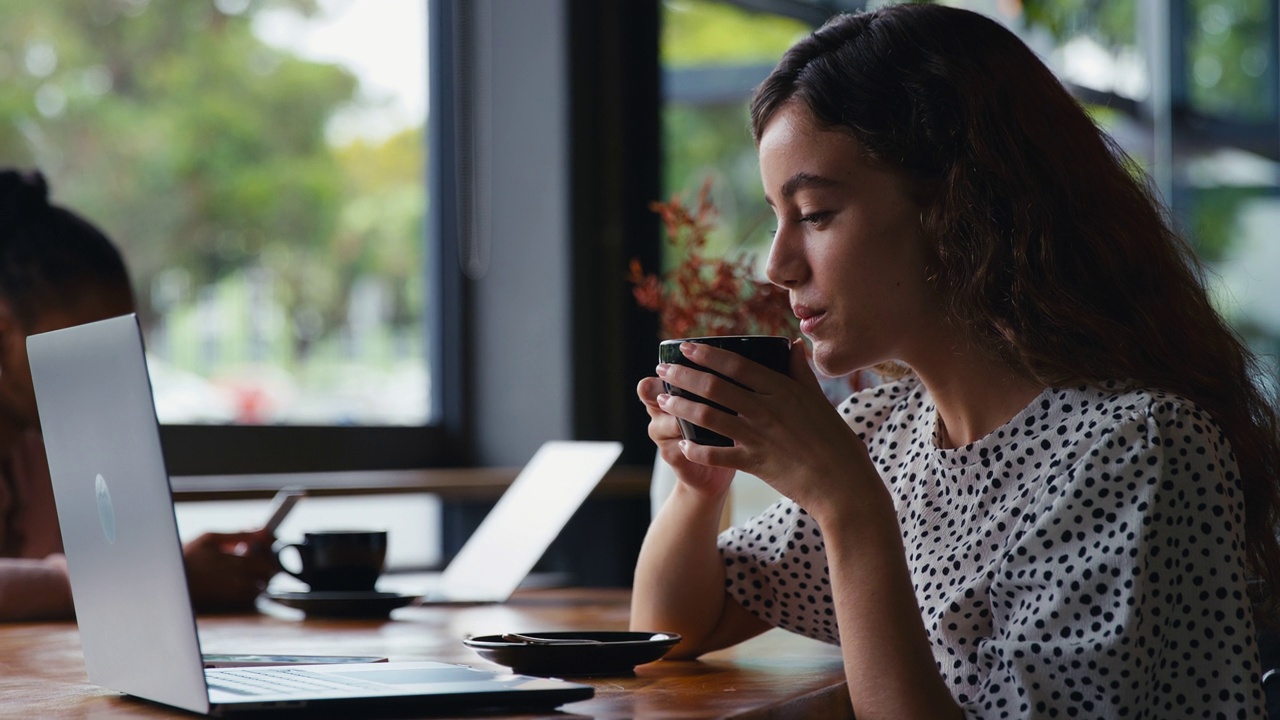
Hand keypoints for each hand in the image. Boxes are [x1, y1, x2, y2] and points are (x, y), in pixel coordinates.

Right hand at [184, 530, 279, 612]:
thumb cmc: (186, 557)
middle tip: (257, 551)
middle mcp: (238, 582)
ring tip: (246, 563)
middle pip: (271, 573)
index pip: (269, 557)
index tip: (267, 541)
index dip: (272, 548)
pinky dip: (251, 585)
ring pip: (263, 586)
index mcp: (235, 563)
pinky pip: (251, 596)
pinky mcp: (229, 604)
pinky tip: (238, 575)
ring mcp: (234, 595)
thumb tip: (261, 532)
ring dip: (260, 574)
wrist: (167, 583)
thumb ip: (239, 535)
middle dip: (268, 560)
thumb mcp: (210, 539)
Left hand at [654, 340, 878, 518]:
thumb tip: (793, 344)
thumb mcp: (819, 400)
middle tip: (664, 371)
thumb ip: (800, 372)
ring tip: (664, 400)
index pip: (737, 365)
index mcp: (782, 390)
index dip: (708, 354)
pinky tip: (682, 443)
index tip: (685, 347)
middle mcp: (767, 409)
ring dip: (682, 407)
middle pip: (716, 387)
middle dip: (684, 377)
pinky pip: (718, 454)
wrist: (843, 484)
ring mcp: (759, 437)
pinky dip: (697, 449)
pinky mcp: (755, 464)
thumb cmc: (835, 441)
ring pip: (710, 417)